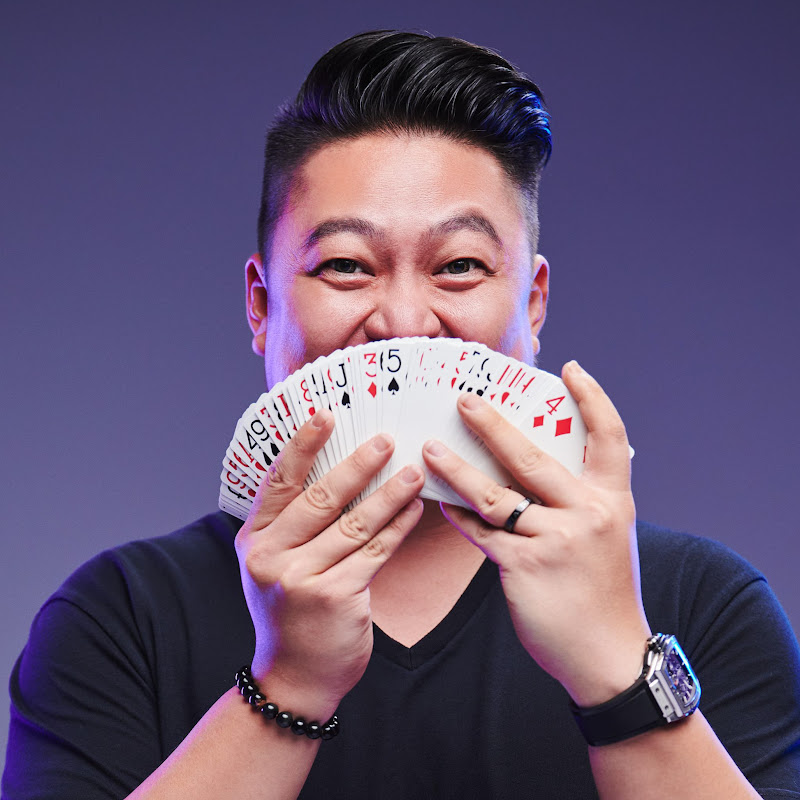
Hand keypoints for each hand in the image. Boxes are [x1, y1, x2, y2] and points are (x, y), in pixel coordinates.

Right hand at [235, 409, 424, 716]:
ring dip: (389, 494)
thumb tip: (339, 471)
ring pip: (355, 523)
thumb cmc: (291, 610)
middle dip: (358, 465)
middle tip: (386, 440)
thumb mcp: (274, 564)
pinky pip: (374, 552)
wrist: (294, 677)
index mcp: (254, 539)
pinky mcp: (335, 596)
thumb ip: (293, 525)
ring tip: (414, 471)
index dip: (304, 445)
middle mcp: (270, 556)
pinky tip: (414, 510)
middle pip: (321, 498)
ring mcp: (301, 578)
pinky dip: (397, 528)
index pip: (280, 482)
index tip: (326, 414)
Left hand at [422, 361, 650, 706]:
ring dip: (457, 468)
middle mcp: (588, 513)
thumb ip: (579, 501)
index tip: (571, 368)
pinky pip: (482, 532)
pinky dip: (459, 514)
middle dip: (494, 424)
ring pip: (495, 493)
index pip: (608, 436)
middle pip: (533, 456)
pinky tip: (438, 500)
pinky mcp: (526, 567)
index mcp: (613, 500)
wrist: (610, 656)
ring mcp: (557, 540)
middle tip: (464, 399)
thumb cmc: (604, 592)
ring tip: (428, 448)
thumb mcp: (608, 537)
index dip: (592, 398)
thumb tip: (532, 469)